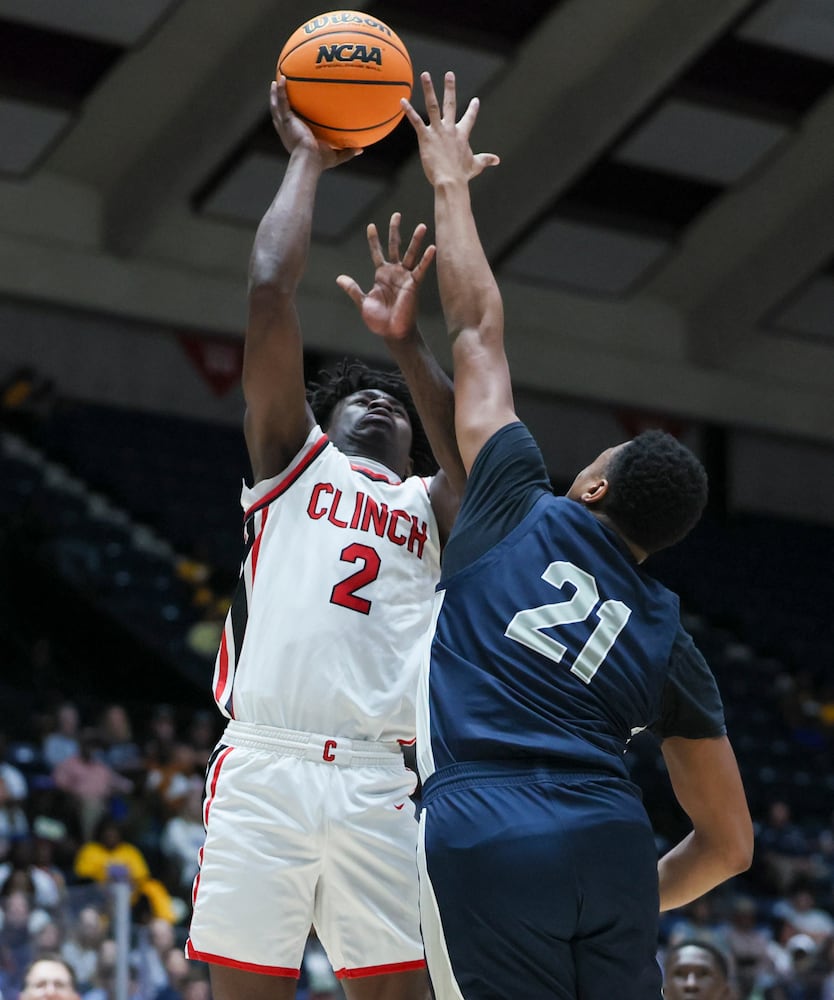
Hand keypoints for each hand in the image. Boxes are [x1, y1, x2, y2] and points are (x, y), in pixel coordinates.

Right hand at [270, 77, 360, 169]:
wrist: (309, 159)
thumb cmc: (320, 161)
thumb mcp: (335, 156)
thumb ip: (347, 151)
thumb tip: (361, 149)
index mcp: (296, 138)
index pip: (292, 125)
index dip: (290, 117)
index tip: (293, 109)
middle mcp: (288, 131)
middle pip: (280, 114)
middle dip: (278, 103)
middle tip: (279, 92)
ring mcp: (285, 125)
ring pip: (277, 106)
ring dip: (275, 94)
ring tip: (275, 82)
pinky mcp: (287, 120)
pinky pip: (282, 102)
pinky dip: (281, 91)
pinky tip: (281, 79)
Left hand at [336, 212, 435, 340]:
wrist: (391, 333)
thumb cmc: (378, 320)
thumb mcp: (362, 302)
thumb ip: (353, 289)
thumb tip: (339, 278)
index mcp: (381, 275)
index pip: (377, 252)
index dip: (374, 240)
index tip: (371, 226)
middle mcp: (394, 273)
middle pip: (394, 246)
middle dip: (395, 231)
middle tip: (396, 214)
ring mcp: (405, 277)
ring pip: (411, 254)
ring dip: (416, 240)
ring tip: (422, 226)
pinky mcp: (414, 284)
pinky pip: (421, 269)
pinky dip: (427, 259)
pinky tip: (433, 247)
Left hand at [401, 71, 499, 186]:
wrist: (451, 181)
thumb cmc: (462, 175)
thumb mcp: (476, 165)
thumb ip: (486, 160)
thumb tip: (497, 160)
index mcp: (462, 135)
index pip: (469, 118)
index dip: (473, 109)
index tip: (475, 100)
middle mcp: (451, 129)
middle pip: (450, 104)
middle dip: (450, 88)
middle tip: (449, 74)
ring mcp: (438, 131)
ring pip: (433, 105)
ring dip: (429, 89)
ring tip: (425, 75)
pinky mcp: (426, 137)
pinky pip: (416, 121)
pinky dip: (409, 111)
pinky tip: (402, 101)